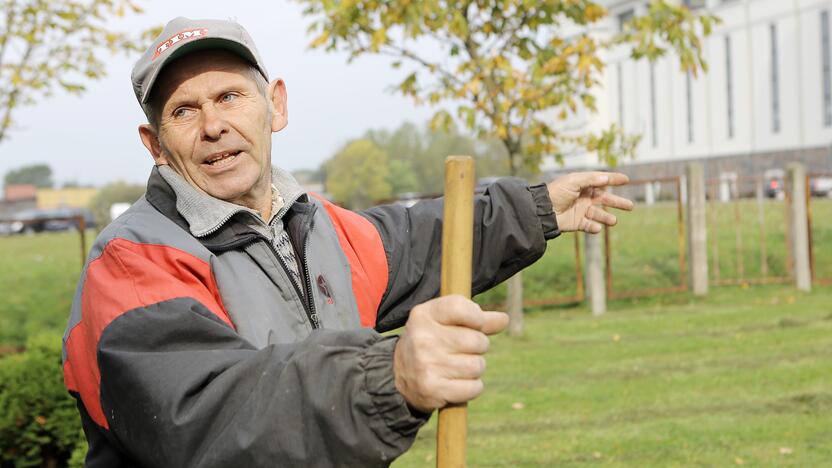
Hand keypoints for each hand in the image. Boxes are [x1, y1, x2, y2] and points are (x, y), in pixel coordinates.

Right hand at [393, 295, 508, 412]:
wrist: (398, 375)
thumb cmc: (431, 342)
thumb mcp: (445, 322)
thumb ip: (475, 318)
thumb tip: (504, 319)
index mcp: (424, 315)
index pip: (460, 307)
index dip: (477, 318)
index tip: (475, 324)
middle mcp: (423, 338)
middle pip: (477, 341)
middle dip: (478, 347)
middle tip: (462, 351)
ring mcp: (427, 365)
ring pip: (477, 366)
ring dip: (475, 369)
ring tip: (457, 367)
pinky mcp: (433, 389)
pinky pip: (474, 387)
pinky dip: (472, 387)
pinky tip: (457, 383)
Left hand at [547, 172, 633, 232]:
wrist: (542, 210)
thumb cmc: (556, 192)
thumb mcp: (573, 181)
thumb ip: (590, 179)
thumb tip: (606, 178)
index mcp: (583, 185)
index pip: (601, 181)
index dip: (613, 179)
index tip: (626, 179)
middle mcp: (584, 197)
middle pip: (605, 199)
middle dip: (617, 203)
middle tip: (631, 206)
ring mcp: (581, 210)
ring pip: (599, 214)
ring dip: (607, 218)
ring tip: (613, 221)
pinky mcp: (577, 223)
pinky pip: (589, 226)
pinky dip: (594, 228)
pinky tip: (597, 228)